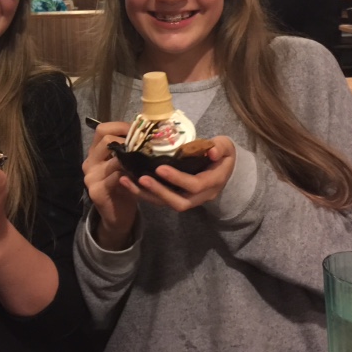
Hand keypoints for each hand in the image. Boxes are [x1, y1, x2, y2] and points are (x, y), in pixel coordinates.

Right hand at [83, 121, 138, 249]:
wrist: (117, 216)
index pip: (102, 130)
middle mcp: (89, 162)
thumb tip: (147, 132)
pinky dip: (130, 176)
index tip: (139, 130)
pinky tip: (140, 177)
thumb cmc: (125, 186)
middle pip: (106, 140)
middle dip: (129, 141)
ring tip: (146, 160)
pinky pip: (116, 178)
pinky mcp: (96, 191)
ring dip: (133, 160)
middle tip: (146, 146)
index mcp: (94, 152)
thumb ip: (127, 150)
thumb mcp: (124, 165)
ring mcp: (90, 177)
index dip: (120, 126)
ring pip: (114, 160)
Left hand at [119, 136, 235, 211]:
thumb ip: (220, 147)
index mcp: (212, 183)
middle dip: (159, 192)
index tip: (159, 168)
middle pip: (179, 202)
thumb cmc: (221, 154)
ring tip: (125, 181)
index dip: (177, 178)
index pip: (195, 185)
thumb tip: (211, 151)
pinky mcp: (176, 197)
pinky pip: (159, 200)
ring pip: (165, 204)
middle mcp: (200, 196)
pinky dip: (142, 193)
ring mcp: (188, 199)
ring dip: (145, 194)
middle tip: (141, 178)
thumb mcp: (226, 147)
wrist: (222, 168)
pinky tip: (126, 182)